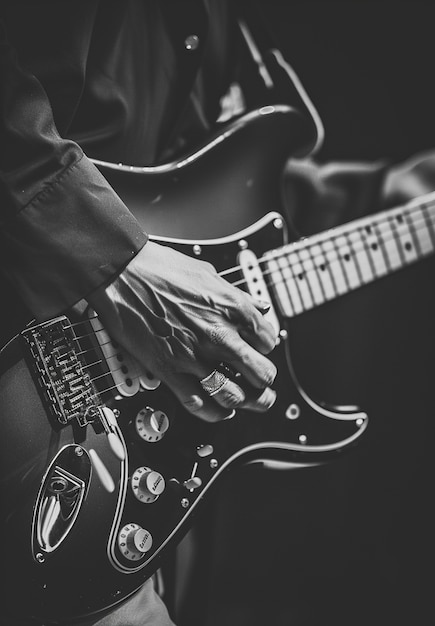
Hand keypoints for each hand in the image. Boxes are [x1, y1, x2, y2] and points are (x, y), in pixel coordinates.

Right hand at [87, 241, 277, 421]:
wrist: (120, 273)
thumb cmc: (159, 268)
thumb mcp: (209, 273)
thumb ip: (236, 296)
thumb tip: (258, 307)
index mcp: (232, 307)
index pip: (268, 339)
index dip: (266, 346)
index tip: (259, 348)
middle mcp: (218, 334)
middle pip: (260, 373)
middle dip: (266, 381)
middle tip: (265, 384)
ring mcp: (193, 355)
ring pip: (234, 395)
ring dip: (248, 402)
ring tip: (251, 401)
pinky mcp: (168, 370)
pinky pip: (199, 403)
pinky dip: (215, 413)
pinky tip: (221, 411)